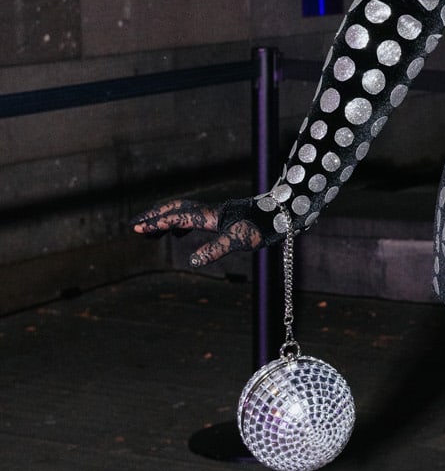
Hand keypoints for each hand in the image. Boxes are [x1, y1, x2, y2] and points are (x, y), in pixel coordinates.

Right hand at [131, 198, 265, 267]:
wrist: (283, 212)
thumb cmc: (263, 227)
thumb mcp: (240, 241)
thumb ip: (215, 250)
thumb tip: (193, 262)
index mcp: (211, 216)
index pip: (177, 217)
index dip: (157, 223)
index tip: (137, 228)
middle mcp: (211, 211)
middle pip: (175, 208)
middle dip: (154, 216)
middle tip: (135, 224)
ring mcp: (216, 212)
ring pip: (184, 210)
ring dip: (165, 217)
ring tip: (151, 229)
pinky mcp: (223, 215)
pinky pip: (194, 215)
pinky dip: (180, 220)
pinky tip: (179, 230)